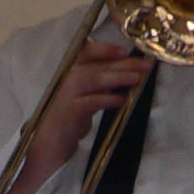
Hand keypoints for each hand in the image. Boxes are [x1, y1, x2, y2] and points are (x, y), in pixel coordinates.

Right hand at [22, 39, 151, 191]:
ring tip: (138, 78)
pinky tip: (122, 100)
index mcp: (69, 72)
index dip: (106, 49)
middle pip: (99, 65)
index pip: (86, 52)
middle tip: (146, 65)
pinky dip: (109, 99)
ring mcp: (67, 94)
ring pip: (96, 79)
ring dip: (120, 77)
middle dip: (125, 64)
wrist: (48, 144)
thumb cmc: (68, 121)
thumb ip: (99, 85)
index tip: (125, 52)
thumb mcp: (84, 97)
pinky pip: (93, 101)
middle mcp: (66, 78)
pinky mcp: (71, 110)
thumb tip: (125, 75)